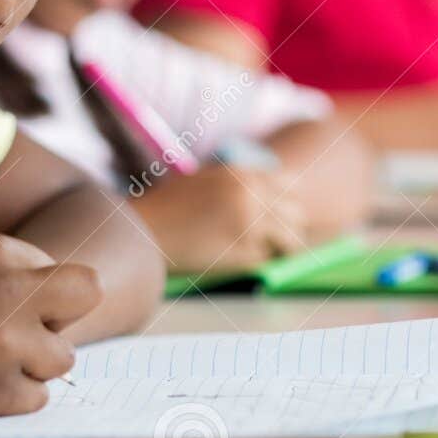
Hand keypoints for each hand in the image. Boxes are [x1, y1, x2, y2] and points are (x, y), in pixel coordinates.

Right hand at [0, 232, 100, 418]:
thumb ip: (2, 269)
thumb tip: (55, 280)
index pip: (57, 266)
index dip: (36, 289)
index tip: (5, 303)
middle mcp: (5, 290)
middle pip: (85, 292)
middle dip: (62, 313)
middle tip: (29, 329)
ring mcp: (5, 344)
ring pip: (62, 356)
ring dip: (30, 362)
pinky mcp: (0, 393)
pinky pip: (36, 396)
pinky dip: (8, 397)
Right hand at [132, 163, 324, 272]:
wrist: (141, 230)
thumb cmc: (166, 208)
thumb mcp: (206, 182)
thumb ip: (239, 186)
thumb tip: (271, 203)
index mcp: (243, 174)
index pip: (289, 187)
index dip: (285, 205)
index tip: (279, 217)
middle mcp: (253, 195)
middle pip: (296, 214)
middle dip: (287, 228)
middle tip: (272, 241)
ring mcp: (251, 224)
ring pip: (291, 240)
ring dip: (279, 249)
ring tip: (258, 254)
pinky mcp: (244, 252)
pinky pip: (267, 260)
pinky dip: (257, 263)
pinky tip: (234, 260)